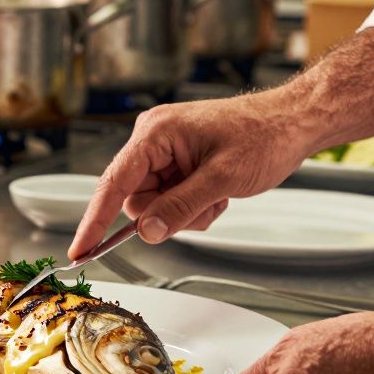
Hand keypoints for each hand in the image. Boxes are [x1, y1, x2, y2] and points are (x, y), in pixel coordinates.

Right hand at [69, 91, 314, 258]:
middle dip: (167, 214)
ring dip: (184, 212)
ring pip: (154, 205)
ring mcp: (166, 152)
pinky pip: (170, 200)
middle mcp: (153, 140)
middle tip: (204, 207)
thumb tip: (147, 233)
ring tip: (217, 197)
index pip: (113, 183)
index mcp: (155, 133)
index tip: (79, 250)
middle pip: (136, 200)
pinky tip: (218, 194)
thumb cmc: (264, 137)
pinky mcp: (178, 163)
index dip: (94, 220)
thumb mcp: (222, 179)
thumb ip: (179, 207)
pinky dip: (193, 206)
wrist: (293, 123)